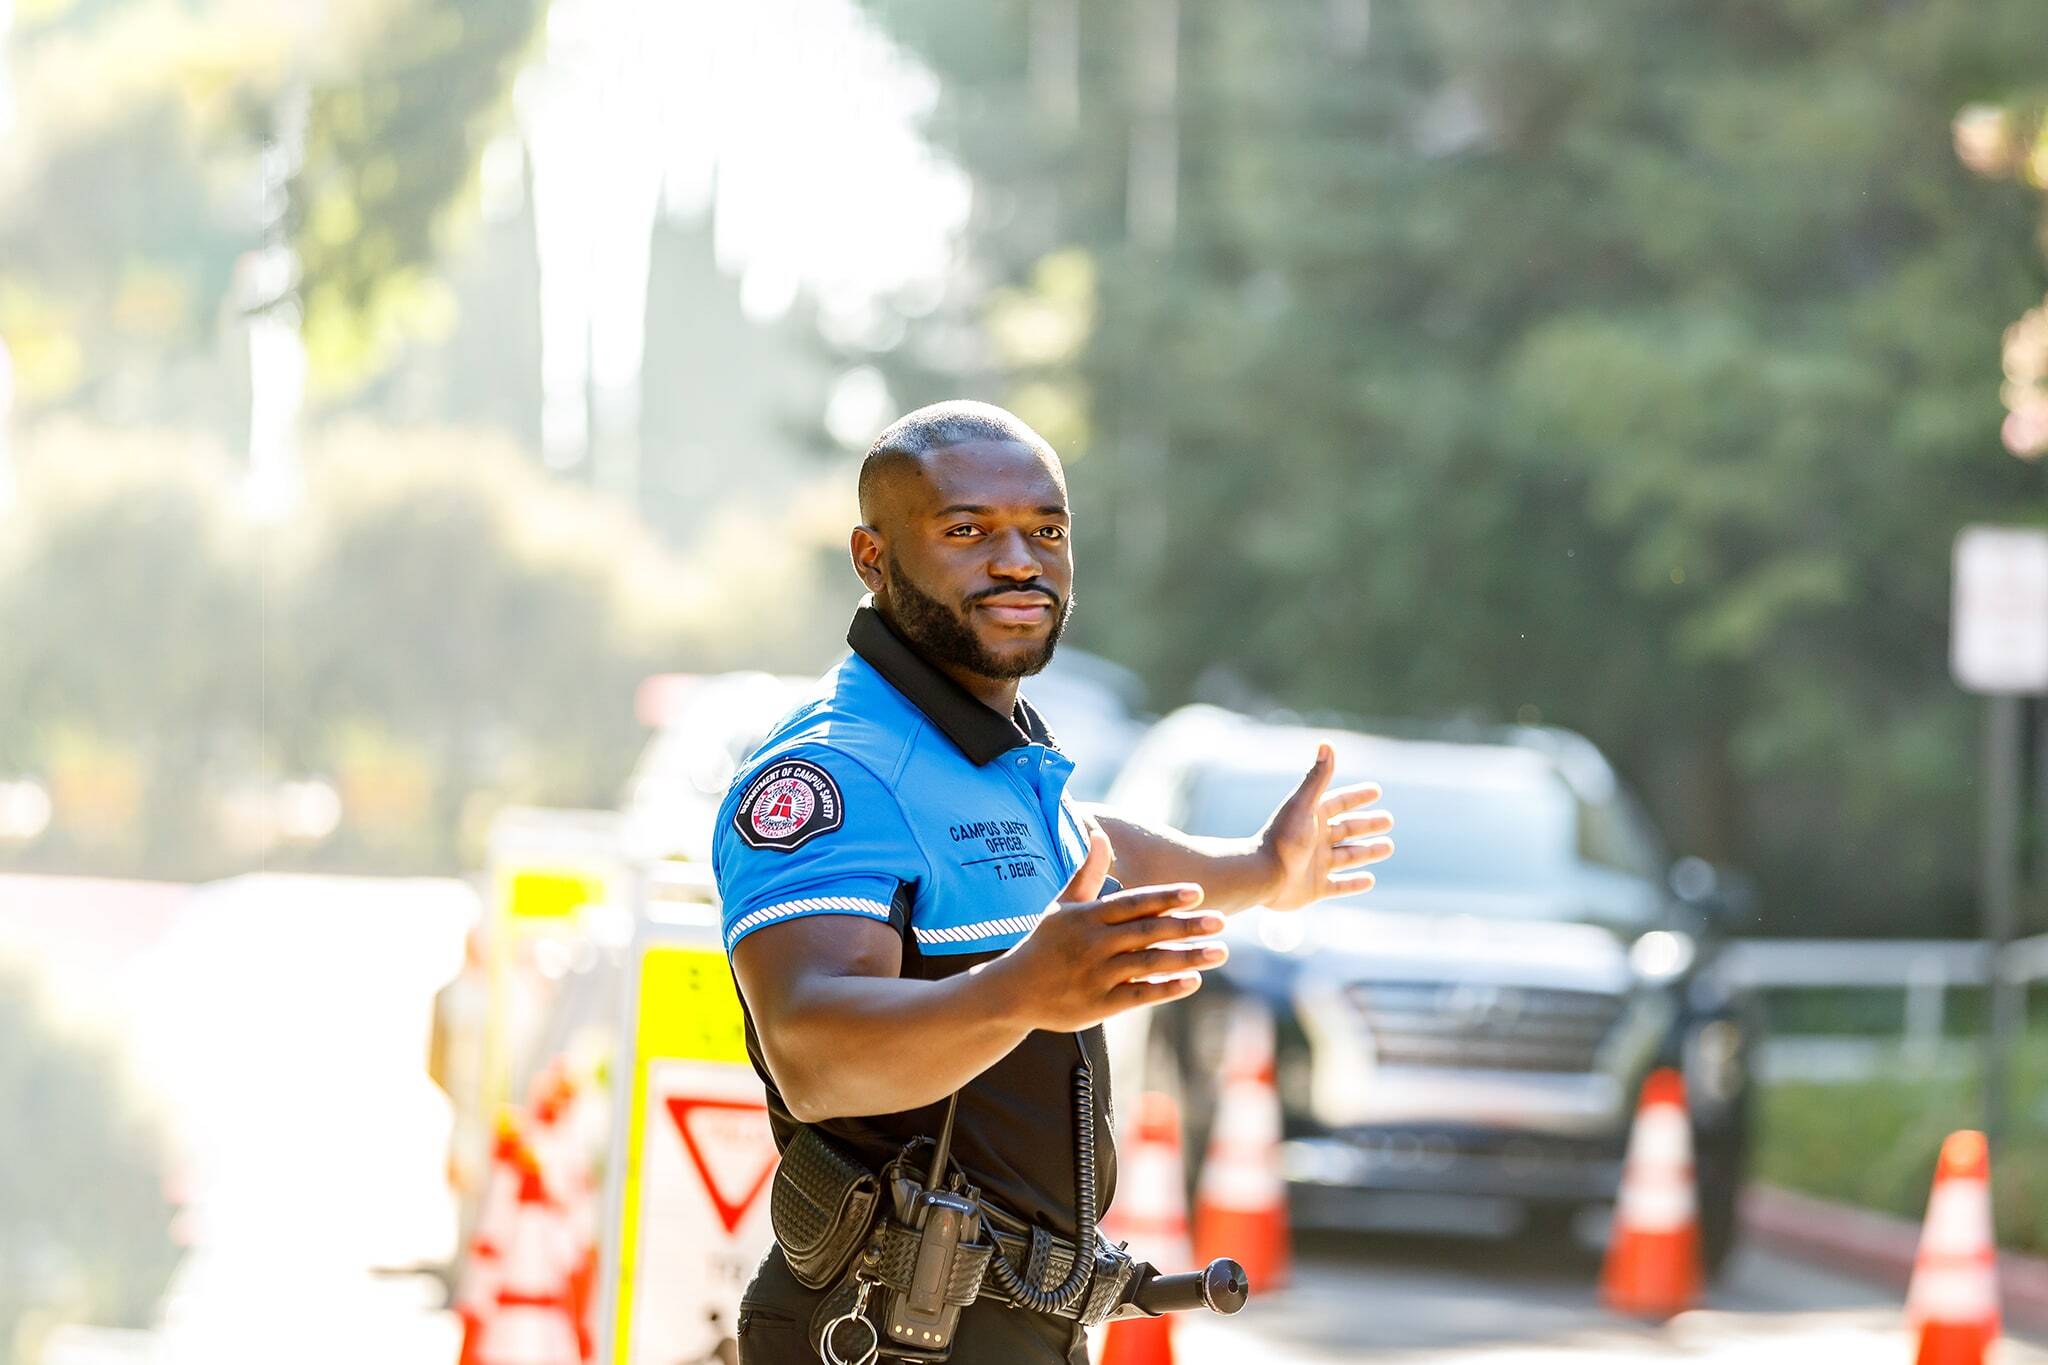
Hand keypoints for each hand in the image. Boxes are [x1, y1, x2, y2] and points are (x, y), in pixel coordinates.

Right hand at [988, 830, 1228, 1032]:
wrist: (1012, 990)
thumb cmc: (1042, 944)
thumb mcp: (1061, 905)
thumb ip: (1086, 872)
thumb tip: (1099, 833)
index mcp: (1086, 917)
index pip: (1133, 902)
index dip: (1166, 896)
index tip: (1197, 892)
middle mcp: (1093, 944)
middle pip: (1148, 932)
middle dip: (1187, 926)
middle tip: (1222, 920)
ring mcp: (1097, 975)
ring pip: (1150, 964)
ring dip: (1187, 957)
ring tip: (1221, 952)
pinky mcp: (1100, 1005)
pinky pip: (1139, 995)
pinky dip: (1166, 988)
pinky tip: (1193, 981)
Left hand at [1256, 744, 1392, 910]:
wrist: (1264, 876)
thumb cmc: (1283, 837)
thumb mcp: (1304, 804)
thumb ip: (1318, 776)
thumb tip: (1327, 743)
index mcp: (1312, 818)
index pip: (1339, 803)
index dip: (1357, 797)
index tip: (1377, 791)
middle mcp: (1314, 840)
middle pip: (1347, 830)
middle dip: (1367, 825)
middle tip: (1389, 821)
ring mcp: (1315, 865)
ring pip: (1348, 857)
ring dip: (1368, 852)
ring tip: (1388, 847)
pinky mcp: (1315, 888)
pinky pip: (1339, 886)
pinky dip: (1355, 884)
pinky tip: (1370, 880)